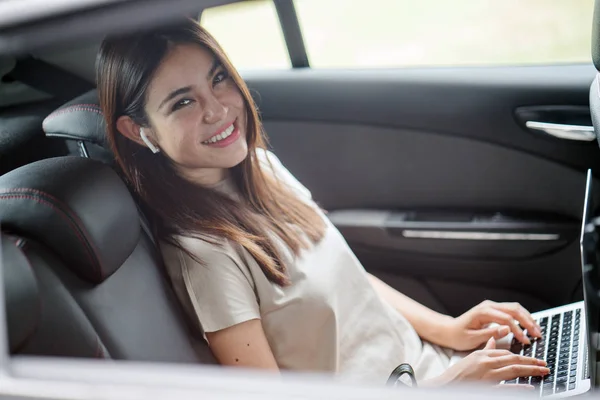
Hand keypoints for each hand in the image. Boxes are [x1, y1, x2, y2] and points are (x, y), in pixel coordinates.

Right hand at [433, 337, 548, 385]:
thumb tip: (494, 341)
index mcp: (482, 355)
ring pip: (512, 370)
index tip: (536, 359)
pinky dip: (518, 387)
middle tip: (545, 364)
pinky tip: (529, 387)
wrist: (443, 385)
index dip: (523, 356)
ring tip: (543, 372)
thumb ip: (485, 349)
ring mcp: (486, 375)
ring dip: (529, 371)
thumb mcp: (471, 358)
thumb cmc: (457, 374)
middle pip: (513, 360)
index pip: (507, 353)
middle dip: (531, 362)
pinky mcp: (485, 387)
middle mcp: (486, 363)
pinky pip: (504, 387)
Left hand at [441, 300, 541, 350]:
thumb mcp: (472, 338)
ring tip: (537, 331)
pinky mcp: (494, 310)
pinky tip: (528, 326)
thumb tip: (507, 329)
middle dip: (528, 322)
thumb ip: (490, 334)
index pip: (506, 319)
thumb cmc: (459, 336)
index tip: (526, 342)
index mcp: (483, 312)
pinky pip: (511, 311)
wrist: (450, 330)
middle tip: (538, 335)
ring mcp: (491, 306)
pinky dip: (522, 317)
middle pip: (514, 310)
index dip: (518, 330)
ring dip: (527, 318)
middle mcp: (488, 306)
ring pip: (515, 308)